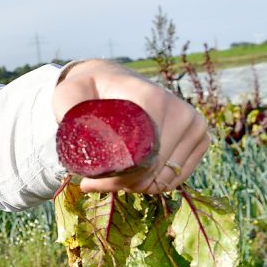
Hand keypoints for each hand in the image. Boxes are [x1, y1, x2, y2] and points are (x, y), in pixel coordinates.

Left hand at [51, 60, 209, 193]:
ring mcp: (195, 126)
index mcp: (154, 101)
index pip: (138, 159)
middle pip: (152, 172)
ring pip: (164, 179)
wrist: (112, 80)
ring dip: (135, 186)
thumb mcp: (68, 94)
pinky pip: (175, 178)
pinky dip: (152, 183)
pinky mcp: (200, 138)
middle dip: (120, 185)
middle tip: (92, 183)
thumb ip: (66, 107)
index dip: (113, 177)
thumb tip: (71, 126)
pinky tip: (130, 175)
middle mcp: (182, 113)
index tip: (87, 180)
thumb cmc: (88, 90)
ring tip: (108, 177)